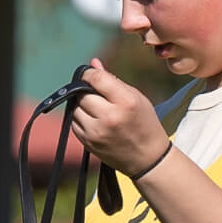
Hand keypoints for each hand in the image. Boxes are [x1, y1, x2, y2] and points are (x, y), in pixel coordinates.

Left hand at [67, 59, 170, 177]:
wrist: (148, 159)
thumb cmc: (144, 123)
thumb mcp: (136, 98)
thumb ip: (113, 81)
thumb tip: (92, 64)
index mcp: (126, 102)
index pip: (96, 79)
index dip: (88, 73)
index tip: (89, 74)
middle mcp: (110, 117)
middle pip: (82, 93)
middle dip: (85, 90)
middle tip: (93, 92)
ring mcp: (97, 132)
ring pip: (75, 108)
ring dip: (81, 105)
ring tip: (96, 108)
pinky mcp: (88, 143)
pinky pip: (73, 123)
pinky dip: (80, 118)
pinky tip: (94, 120)